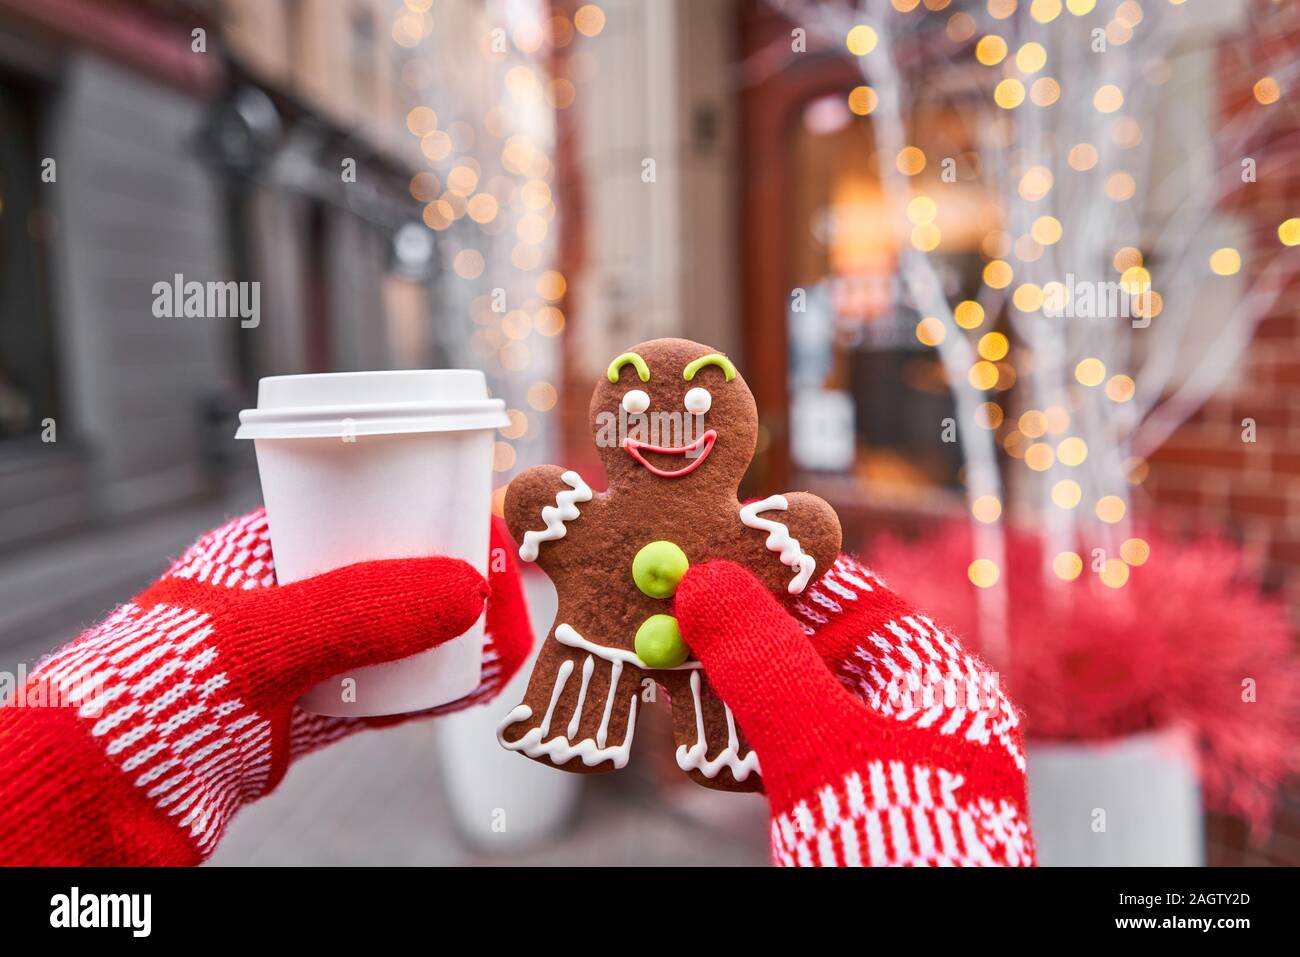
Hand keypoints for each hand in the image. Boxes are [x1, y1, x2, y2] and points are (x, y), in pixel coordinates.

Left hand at [0, 508, 531, 864]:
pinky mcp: (305, 716)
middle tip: (509, 587)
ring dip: (453, 632)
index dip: (431, 505)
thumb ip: (357, 612)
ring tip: (505, 635)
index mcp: (266, 547)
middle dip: (457, 574)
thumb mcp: (258, 638)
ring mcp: (298, 658)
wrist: (102, 795)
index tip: (487, 520)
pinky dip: (430, 686)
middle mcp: (287, 597)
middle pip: (392, 570)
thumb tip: (469, 590)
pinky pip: (385, 692)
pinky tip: (467, 685)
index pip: (364, 505)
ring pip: (395, 632)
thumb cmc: (153, 690)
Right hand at [675, 557, 1034, 866]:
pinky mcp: (858, 812)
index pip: (856, 598)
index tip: (716, 555)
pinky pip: (797, 754)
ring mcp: (890, 768)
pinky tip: (701, 734)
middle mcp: (922, 719)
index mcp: (943, 684)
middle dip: (749, 630)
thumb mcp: (819, 745)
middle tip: (677, 611)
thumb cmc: (895, 853)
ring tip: (673, 665)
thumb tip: (704, 580)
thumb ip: (761, 661)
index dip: (784, 572)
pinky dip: (749, 738)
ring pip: (802, 702)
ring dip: (739, 684)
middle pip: (823, 648)